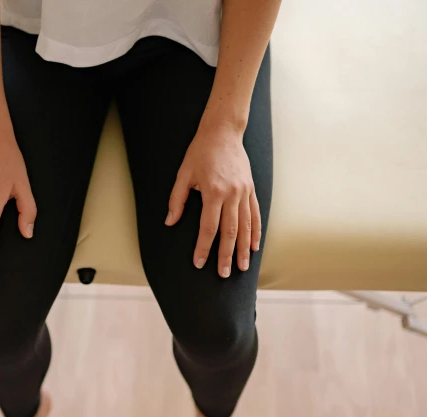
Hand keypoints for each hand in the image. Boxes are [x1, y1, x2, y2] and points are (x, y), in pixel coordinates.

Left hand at [165, 125, 260, 277]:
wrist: (223, 132)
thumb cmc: (200, 152)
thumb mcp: (183, 174)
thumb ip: (177, 200)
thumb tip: (170, 222)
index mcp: (214, 192)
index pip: (208, 228)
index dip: (204, 247)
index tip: (200, 263)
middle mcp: (232, 195)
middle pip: (230, 232)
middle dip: (226, 255)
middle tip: (224, 274)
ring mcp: (244, 192)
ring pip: (245, 226)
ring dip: (244, 249)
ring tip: (243, 267)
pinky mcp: (251, 189)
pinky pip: (255, 215)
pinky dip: (255, 232)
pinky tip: (255, 246)